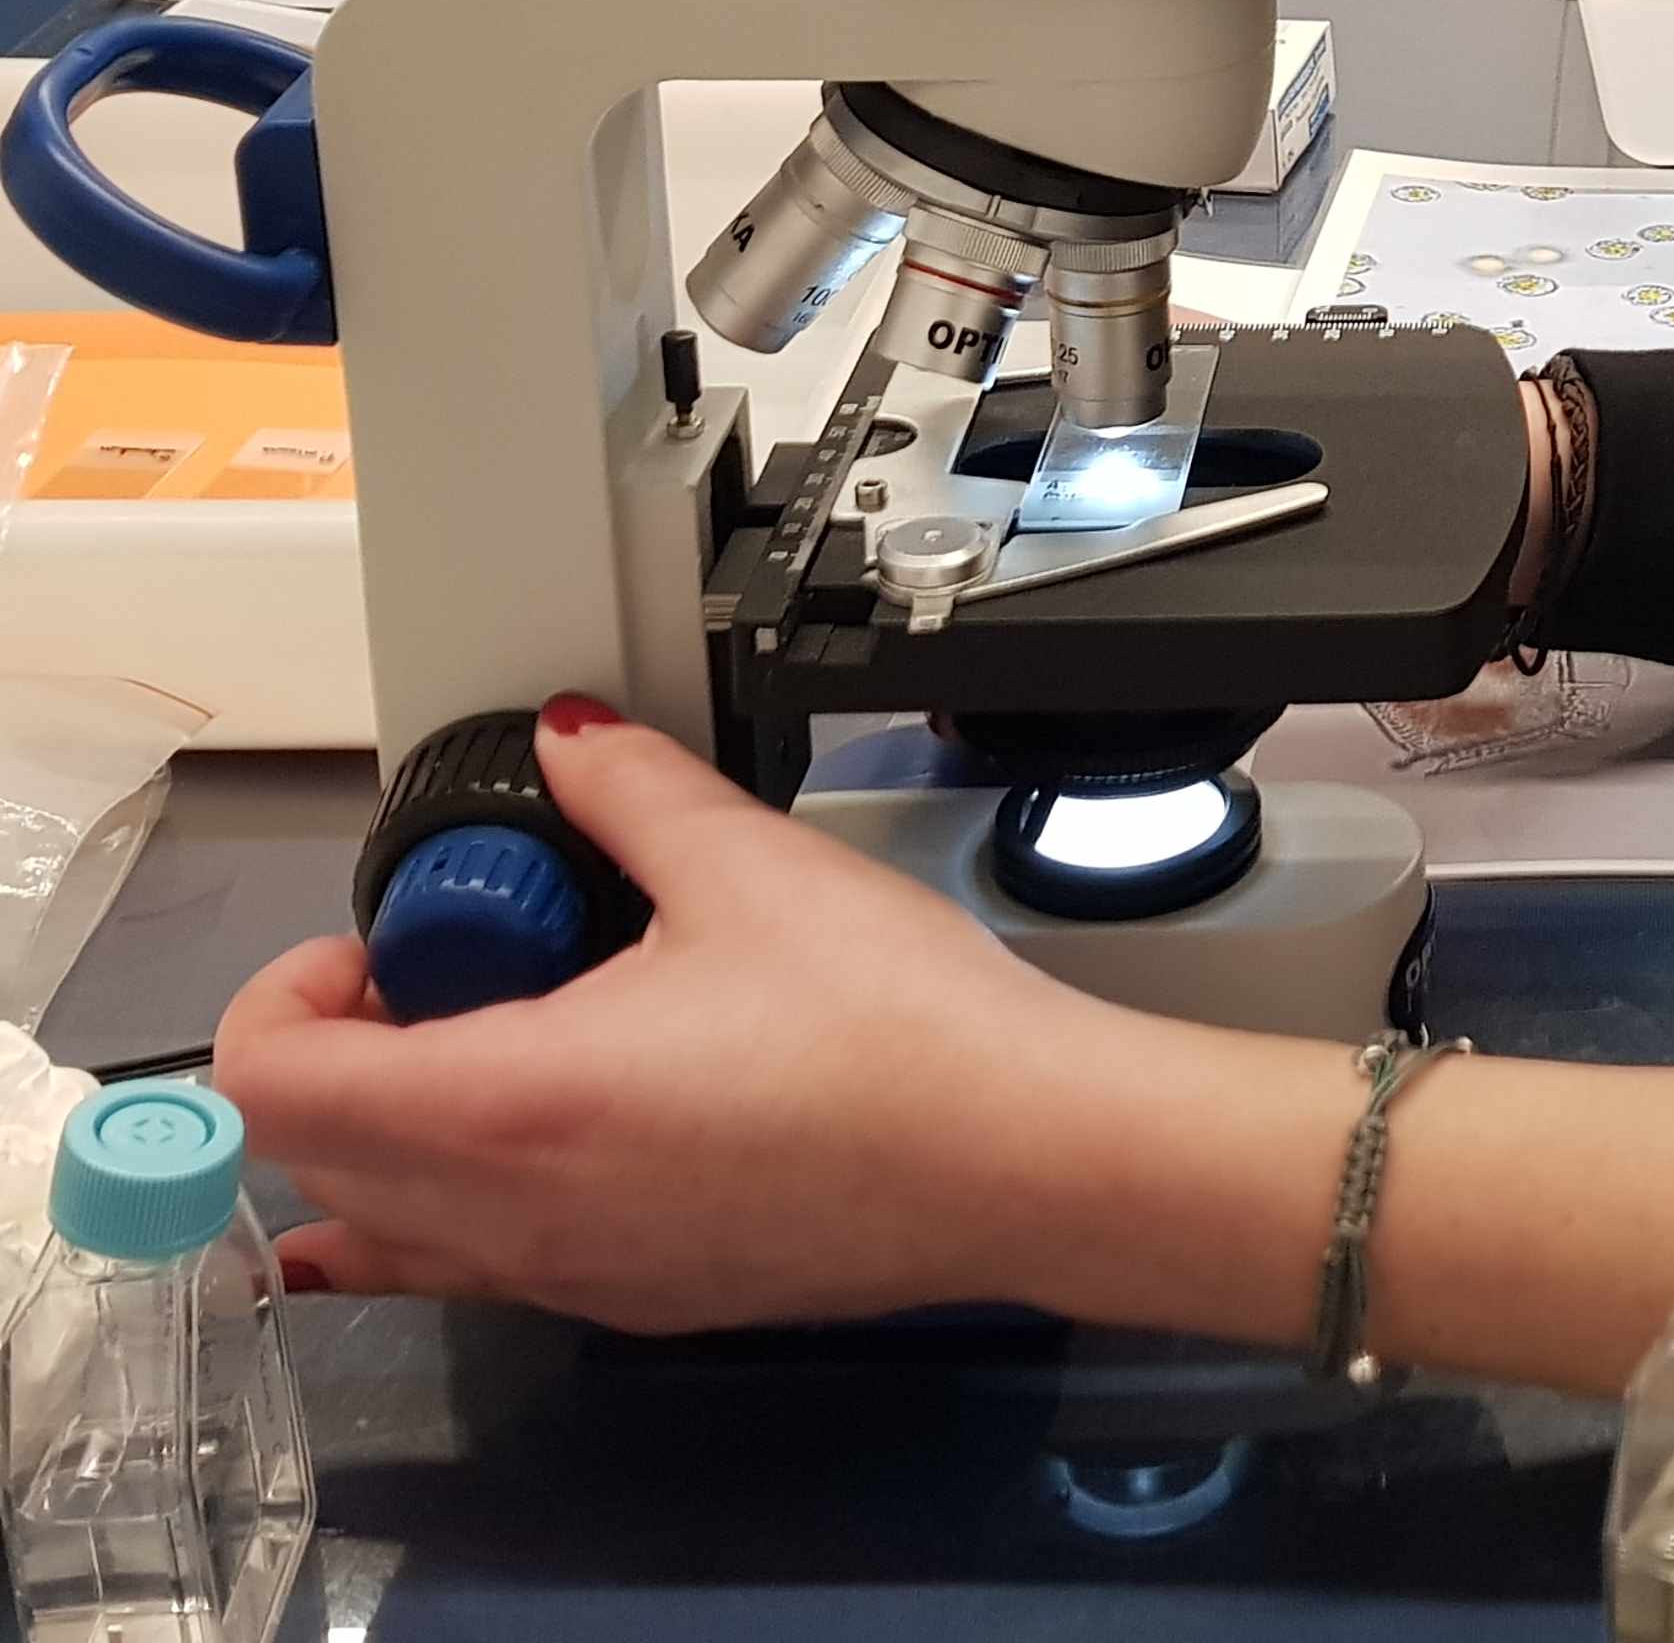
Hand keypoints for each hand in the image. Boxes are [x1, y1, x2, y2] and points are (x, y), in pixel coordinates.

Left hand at [216, 701, 1134, 1330]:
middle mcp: (516, 1218)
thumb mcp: (750, 865)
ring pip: (390, 1236)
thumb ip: (630, 790)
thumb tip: (573, 741)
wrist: (1026, 1155)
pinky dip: (457, 1210)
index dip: (288, 997)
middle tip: (447, 970)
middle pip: (313, 1167)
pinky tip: (547, 1137)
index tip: (377, 940)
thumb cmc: (902, 1030)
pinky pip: (480, 1272)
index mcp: (511, 1106)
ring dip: (393, 1141)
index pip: (278, 1086)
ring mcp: (572, 1277)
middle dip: (340, 1058)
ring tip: (504, 1044)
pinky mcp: (638, 1300)